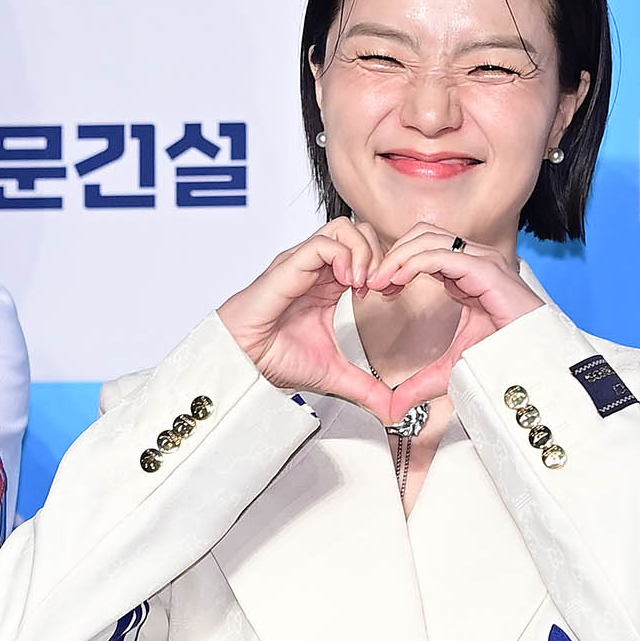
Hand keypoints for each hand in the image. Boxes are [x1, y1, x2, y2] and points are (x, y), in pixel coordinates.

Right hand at [217, 219, 397, 422]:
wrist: (245, 363)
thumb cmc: (276, 360)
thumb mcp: (335, 375)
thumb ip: (367, 389)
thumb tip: (394, 411)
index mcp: (329, 284)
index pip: (367, 253)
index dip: (386, 268)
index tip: (389, 295)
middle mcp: (317, 268)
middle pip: (360, 231)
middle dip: (381, 255)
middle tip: (382, 287)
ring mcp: (303, 264)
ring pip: (345, 229)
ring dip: (364, 253)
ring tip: (364, 285)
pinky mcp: (291, 266)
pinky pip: (325, 243)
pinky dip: (345, 257)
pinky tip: (349, 285)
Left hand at [367, 225, 542, 423]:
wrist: (535, 362)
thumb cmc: (506, 358)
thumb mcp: (451, 370)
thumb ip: (420, 383)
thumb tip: (394, 406)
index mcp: (466, 274)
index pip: (424, 250)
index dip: (397, 263)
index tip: (378, 288)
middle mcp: (474, 260)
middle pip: (422, 235)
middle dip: (393, 255)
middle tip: (373, 283)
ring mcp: (481, 261)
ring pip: (428, 238)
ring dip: (398, 256)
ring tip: (380, 281)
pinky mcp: (484, 269)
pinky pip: (441, 254)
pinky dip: (413, 263)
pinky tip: (397, 280)